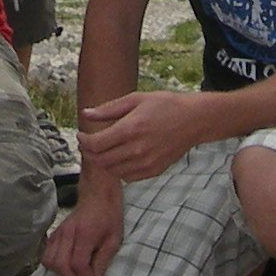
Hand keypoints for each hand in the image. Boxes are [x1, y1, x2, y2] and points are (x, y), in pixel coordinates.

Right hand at [42, 180, 123, 275]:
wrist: (98, 195)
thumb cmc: (109, 216)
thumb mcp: (114, 240)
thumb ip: (103, 261)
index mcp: (84, 233)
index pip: (78, 263)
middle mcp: (67, 233)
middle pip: (60, 265)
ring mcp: (58, 233)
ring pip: (49, 261)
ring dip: (61, 275)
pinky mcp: (54, 234)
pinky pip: (46, 254)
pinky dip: (53, 266)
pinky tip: (67, 269)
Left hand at [77, 90, 209, 183]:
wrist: (193, 120)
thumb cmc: (165, 105)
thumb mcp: (136, 99)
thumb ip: (109, 109)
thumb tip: (86, 114)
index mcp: (130, 129)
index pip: (96, 144)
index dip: (83, 141)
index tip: (81, 135)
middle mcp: (137, 149)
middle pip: (101, 160)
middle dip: (89, 152)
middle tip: (87, 143)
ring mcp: (146, 163)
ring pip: (112, 171)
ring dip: (102, 162)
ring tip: (103, 149)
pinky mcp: (153, 171)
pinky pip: (127, 177)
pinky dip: (118, 169)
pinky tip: (120, 157)